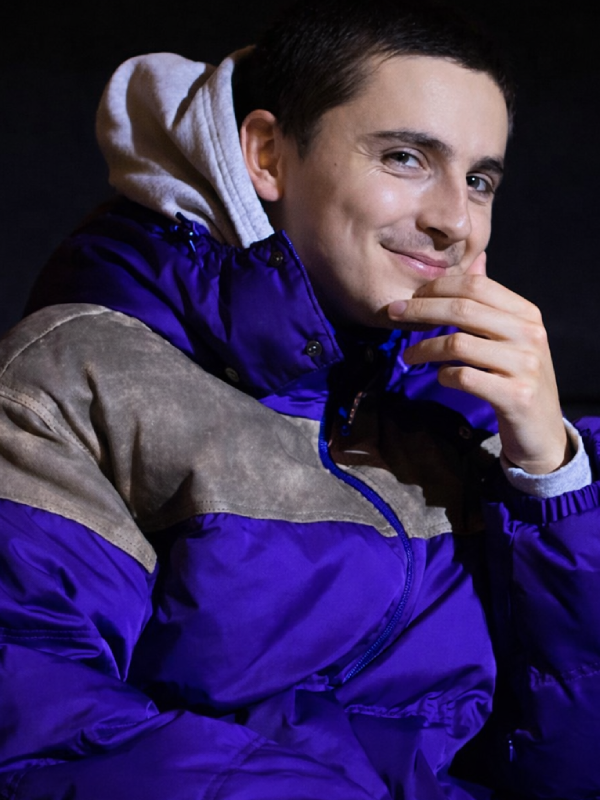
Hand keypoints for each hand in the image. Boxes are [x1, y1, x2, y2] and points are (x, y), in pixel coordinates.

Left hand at [387, 253, 569, 473]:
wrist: (542, 431)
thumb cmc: (518, 379)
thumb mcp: (513, 337)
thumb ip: (493, 302)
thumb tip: (477, 261)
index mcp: (526, 314)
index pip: (476, 285)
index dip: (438, 287)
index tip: (411, 296)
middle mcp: (529, 334)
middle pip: (463, 309)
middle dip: (420, 309)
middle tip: (393, 314)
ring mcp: (524, 365)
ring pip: (458, 343)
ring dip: (424, 348)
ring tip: (408, 355)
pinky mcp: (515, 396)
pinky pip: (464, 377)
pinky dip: (443, 375)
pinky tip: (440, 377)